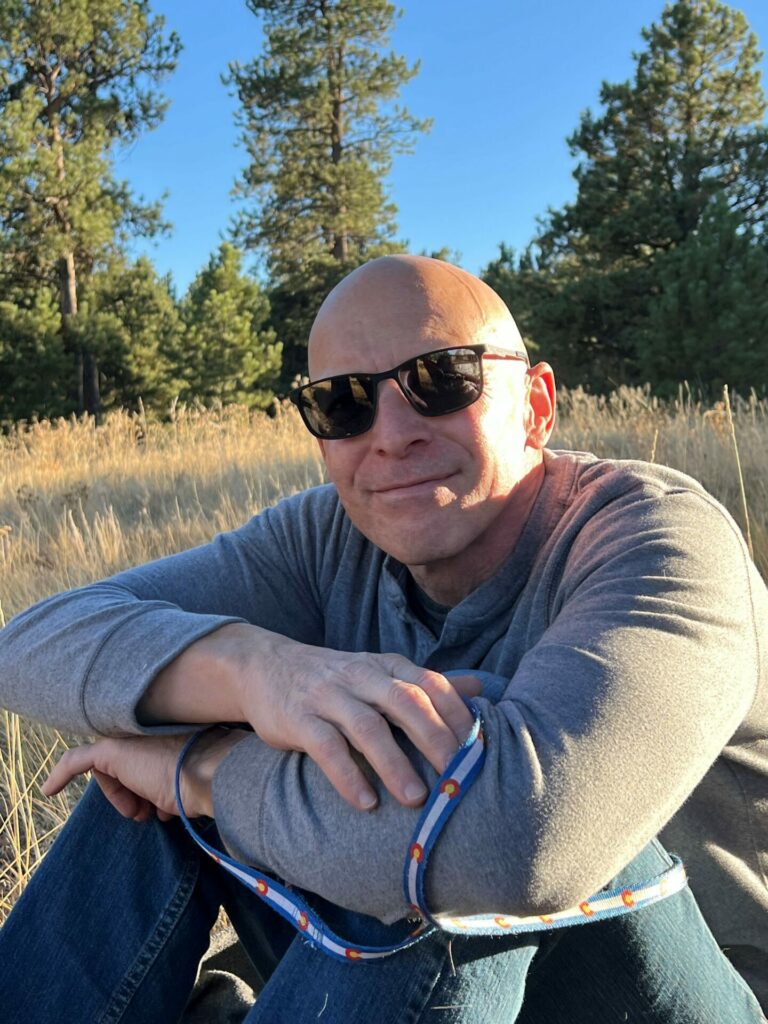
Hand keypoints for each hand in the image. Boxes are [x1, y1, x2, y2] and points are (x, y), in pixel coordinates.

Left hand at [41, 728, 248, 821]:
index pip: (142, 762)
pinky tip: (48, 791)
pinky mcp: (111, 750)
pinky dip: (61, 775)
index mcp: (163, 733)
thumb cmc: (202, 779)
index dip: (141, 789)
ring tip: (144, 812)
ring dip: (123, 798)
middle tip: (144, 813)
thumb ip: (171, 781)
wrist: (207, 773)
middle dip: (132, 793)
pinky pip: (77, 761)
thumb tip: (164, 803)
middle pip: (126, 767)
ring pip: (112, 773)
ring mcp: (127, 738)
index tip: (152, 810)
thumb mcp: (186, 778)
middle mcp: (144, 731)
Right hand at [224, 628, 482, 811]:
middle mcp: (360, 675)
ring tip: (416, 800)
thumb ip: (424, 684)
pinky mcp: (298, 718)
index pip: (430, 684)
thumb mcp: (379, 672)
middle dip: (435, 739)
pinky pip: (326, 747)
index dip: (457, 716)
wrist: (265, 666)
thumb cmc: (335, 679)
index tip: (480, 749)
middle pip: (405, 702)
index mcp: (386, 665)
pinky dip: (347, 775)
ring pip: (367, 726)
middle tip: (457, 777)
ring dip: (394, 763)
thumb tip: (480, 689)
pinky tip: (365, 802)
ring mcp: (327, 695)